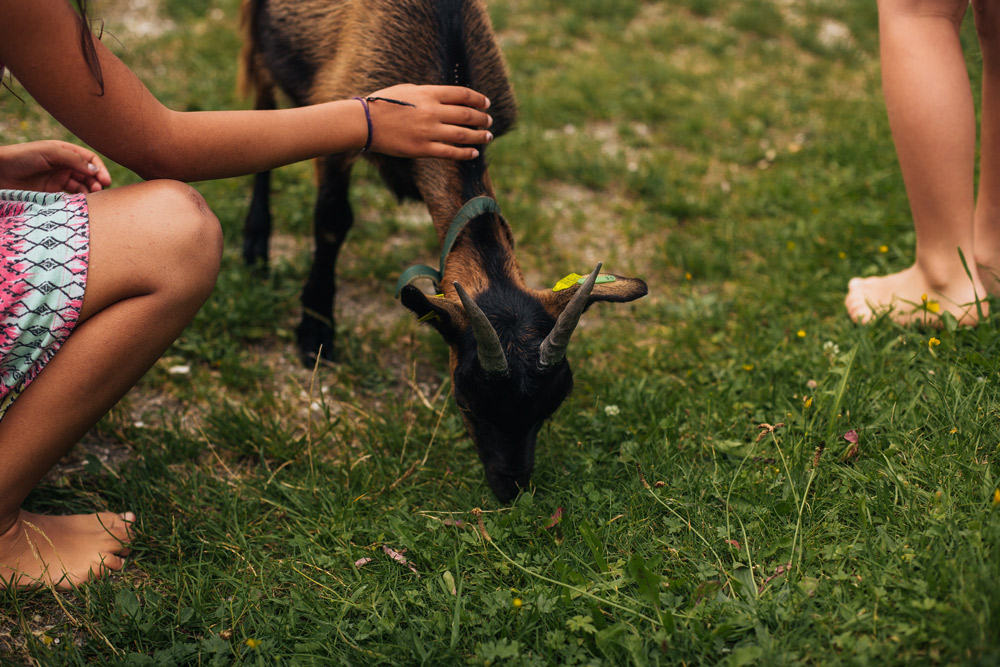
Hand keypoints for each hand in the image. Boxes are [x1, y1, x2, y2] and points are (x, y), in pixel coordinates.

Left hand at [0, 140, 111, 192]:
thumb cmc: (22, 157)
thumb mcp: (50, 152)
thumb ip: (74, 160)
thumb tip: (96, 171)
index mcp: (65, 152)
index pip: (90, 160)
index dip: (99, 169)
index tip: (105, 181)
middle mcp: (64, 165)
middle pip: (88, 174)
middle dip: (96, 182)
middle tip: (98, 191)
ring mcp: (58, 179)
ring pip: (81, 186)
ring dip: (89, 192)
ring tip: (90, 198)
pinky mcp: (52, 193)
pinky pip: (70, 197)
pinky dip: (78, 200)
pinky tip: (79, 202)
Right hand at [363, 84, 492, 159]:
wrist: (365, 122)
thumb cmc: (383, 103)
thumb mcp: (408, 90)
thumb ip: (429, 94)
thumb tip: (448, 99)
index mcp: (428, 93)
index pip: (463, 95)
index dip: (478, 99)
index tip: (486, 104)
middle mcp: (432, 111)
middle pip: (467, 114)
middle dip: (482, 119)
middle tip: (489, 122)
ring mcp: (428, 131)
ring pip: (463, 135)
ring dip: (479, 136)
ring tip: (488, 137)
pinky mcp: (423, 148)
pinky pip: (450, 152)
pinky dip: (466, 153)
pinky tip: (475, 153)